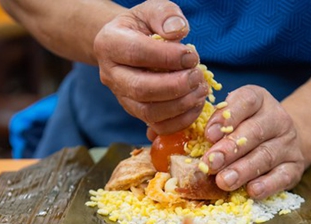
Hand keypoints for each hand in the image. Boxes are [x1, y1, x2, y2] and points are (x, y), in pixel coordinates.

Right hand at [93, 0, 207, 134]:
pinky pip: (157, 126)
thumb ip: (165, 15)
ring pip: (149, 112)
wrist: (129, 43)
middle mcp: (111, 74)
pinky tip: (196, 105)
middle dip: (175, 86)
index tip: (192, 55)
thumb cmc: (143, 26)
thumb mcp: (151, 10)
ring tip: (200, 90)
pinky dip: (180, 121)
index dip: (167, 57)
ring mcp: (122, 97)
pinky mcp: (136, 112)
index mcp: (109, 44)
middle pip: (141, 89)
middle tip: (197, 76)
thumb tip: (178, 31)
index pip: (137, 54)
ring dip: (180, 105)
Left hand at [202, 86, 310, 199]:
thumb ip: (219, 125)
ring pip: (266, 156)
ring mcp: (289, 144)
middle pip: (255, 132)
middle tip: (210, 163)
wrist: (282, 141)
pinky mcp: (295, 167)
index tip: (209, 135)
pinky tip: (252, 191)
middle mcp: (278, 119)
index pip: (247, 101)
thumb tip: (204, 143)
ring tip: (223, 181)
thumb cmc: (246, 129)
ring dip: (243, 170)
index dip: (227, 117)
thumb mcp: (233, 118)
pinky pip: (282, 176)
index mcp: (260, 100)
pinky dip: (267, 185)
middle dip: (230, 149)